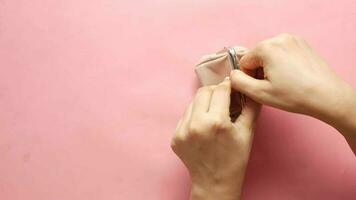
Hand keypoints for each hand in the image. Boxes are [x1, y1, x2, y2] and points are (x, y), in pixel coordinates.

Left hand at [171, 78, 259, 199]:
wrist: (215, 183)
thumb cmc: (234, 159)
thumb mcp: (247, 132)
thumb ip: (250, 106)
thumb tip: (247, 87)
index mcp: (216, 122)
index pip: (220, 89)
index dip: (228, 85)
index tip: (232, 86)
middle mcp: (196, 124)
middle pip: (203, 92)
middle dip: (215, 92)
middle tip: (223, 99)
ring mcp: (182, 131)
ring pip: (192, 102)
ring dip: (204, 103)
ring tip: (213, 114)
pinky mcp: (175, 137)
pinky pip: (185, 116)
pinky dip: (195, 115)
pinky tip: (204, 125)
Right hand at [230, 33, 355, 153]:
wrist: (327, 95)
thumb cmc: (294, 96)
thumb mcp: (260, 94)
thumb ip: (239, 83)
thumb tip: (232, 75)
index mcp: (266, 47)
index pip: (244, 62)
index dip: (249, 77)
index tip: (261, 88)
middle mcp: (279, 38)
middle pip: (257, 56)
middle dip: (260, 71)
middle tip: (273, 86)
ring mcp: (293, 39)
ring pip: (270, 54)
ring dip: (271, 67)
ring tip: (284, 82)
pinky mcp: (303, 43)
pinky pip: (283, 52)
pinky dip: (283, 62)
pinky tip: (292, 76)